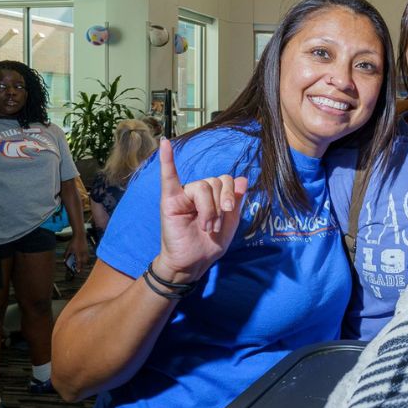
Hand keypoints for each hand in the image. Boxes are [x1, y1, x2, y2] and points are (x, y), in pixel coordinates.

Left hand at [65, 233, 89, 273]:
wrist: (80, 235)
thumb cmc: (73, 242)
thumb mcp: (68, 248)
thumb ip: (66, 254)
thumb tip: (65, 260)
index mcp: (78, 253)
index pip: (79, 262)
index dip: (78, 267)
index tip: (78, 271)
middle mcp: (83, 253)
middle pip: (84, 262)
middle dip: (82, 265)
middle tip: (79, 268)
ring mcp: (86, 251)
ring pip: (86, 259)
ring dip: (84, 262)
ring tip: (81, 264)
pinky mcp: (87, 250)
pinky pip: (87, 256)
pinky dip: (85, 259)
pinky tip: (83, 258)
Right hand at [154, 138, 247, 283]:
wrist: (192, 263)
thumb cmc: (208, 245)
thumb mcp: (229, 223)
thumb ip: (235, 201)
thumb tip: (243, 178)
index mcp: (213, 195)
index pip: (226, 179)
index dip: (230, 194)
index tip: (229, 213)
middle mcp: (198, 191)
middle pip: (215, 181)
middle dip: (220, 204)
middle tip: (214, 225)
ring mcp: (183, 194)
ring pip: (202, 185)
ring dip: (208, 210)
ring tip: (205, 227)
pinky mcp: (170, 200)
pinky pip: (168, 177)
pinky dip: (167, 160)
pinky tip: (165, 144)